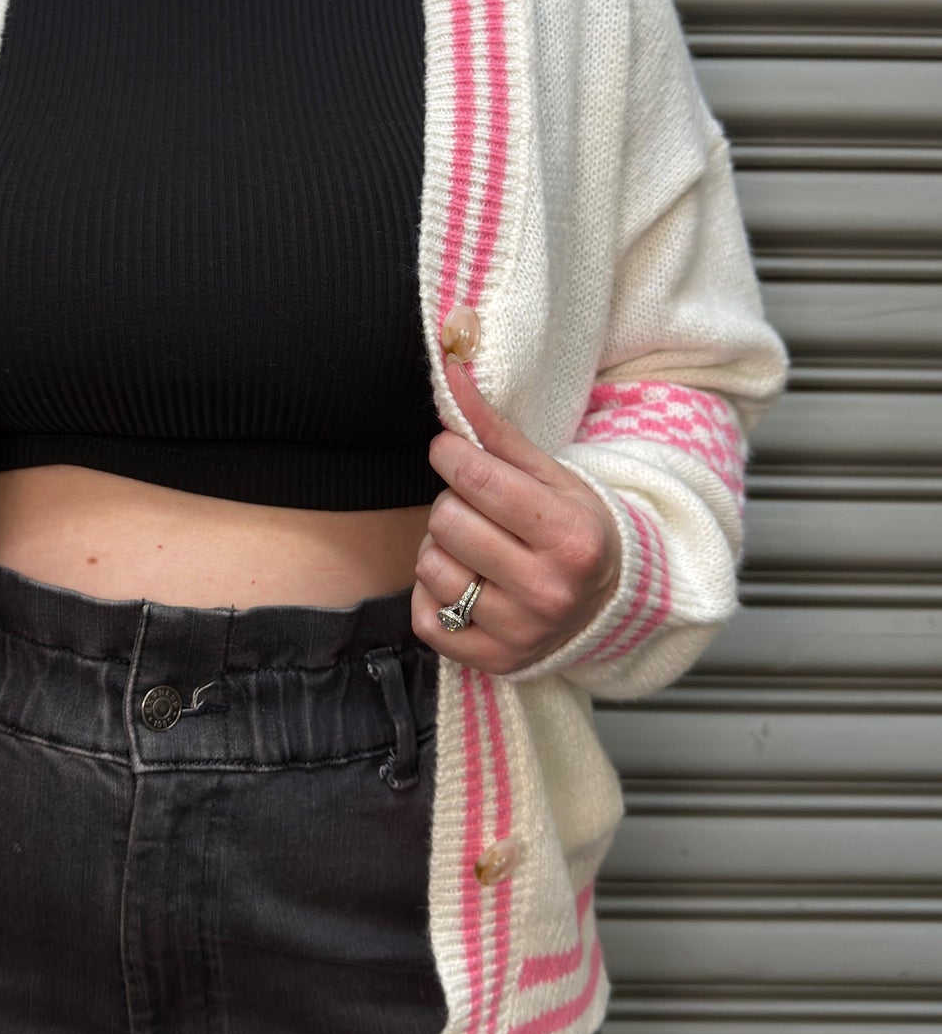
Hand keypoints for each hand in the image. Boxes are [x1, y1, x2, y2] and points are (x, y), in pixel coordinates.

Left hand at [412, 359, 621, 672]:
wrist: (608, 603)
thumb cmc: (575, 529)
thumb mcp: (551, 475)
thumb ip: (494, 430)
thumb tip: (450, 372)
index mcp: (571, 538)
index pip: (477, 480)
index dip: (450, 454)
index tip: (452, 451)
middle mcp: (548, 591)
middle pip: (447, 522)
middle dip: (453, 505)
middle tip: (478, 509)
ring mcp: (520, 632)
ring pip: (430, 568)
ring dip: (441, 550)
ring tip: (475, 548)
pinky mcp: (493, 661)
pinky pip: (425, 618)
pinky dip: (433, 596)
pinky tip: (466, 584)